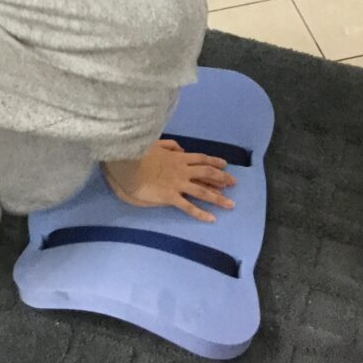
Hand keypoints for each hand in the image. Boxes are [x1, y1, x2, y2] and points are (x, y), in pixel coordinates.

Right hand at [102, 140, 236, 222]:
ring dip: (218, 198)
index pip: (202, 158)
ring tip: (230, 205)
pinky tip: (211, 218)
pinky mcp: (171, 196)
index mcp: (179, 157)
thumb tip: (181, 148)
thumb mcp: (156, 143)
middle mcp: (183, 170)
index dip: (215, 162)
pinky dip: (200, 213)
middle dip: (223, 178)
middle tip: (234, 183)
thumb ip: (170, 145)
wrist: (129, 166)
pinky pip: (188, 206)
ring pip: (202, 191)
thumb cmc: (139, 154)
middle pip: (207, 173)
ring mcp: (178, 184)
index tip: (225, 165)